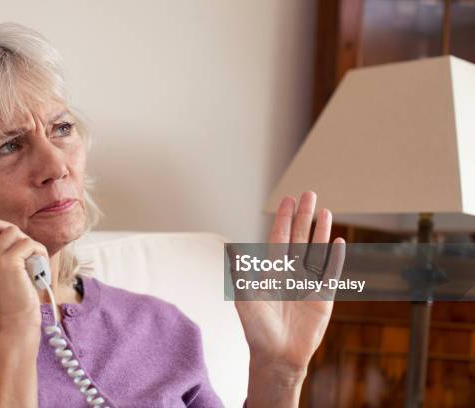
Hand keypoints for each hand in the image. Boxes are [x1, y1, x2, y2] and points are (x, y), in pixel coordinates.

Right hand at [0, 201, 48, 334]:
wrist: (15, 324)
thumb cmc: (8, 302)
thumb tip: (4, 234)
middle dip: (9, 230)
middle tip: (19, 248)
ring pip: (14, 232)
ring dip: (28, 244)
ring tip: (32, 261)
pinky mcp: (8, 262)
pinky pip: (29, 243)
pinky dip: (39, 252)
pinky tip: (39, 266)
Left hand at [234, 191, 344, 373]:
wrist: (276, 355)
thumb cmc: (257, 328)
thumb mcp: (245, 297)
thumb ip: (241, 272)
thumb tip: (228, 247)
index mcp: (271, 271)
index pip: (279, 238)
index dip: (283, 219)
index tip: (288, 200)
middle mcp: (290, 273)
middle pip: (299, 238)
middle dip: (303, 216)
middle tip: (309, 193)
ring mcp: (308, 283)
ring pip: (316, 250)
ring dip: (320, 230)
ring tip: (324, 210)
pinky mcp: (323, 297)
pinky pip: (331, 272)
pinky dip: (336, 256)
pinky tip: (339, 240)